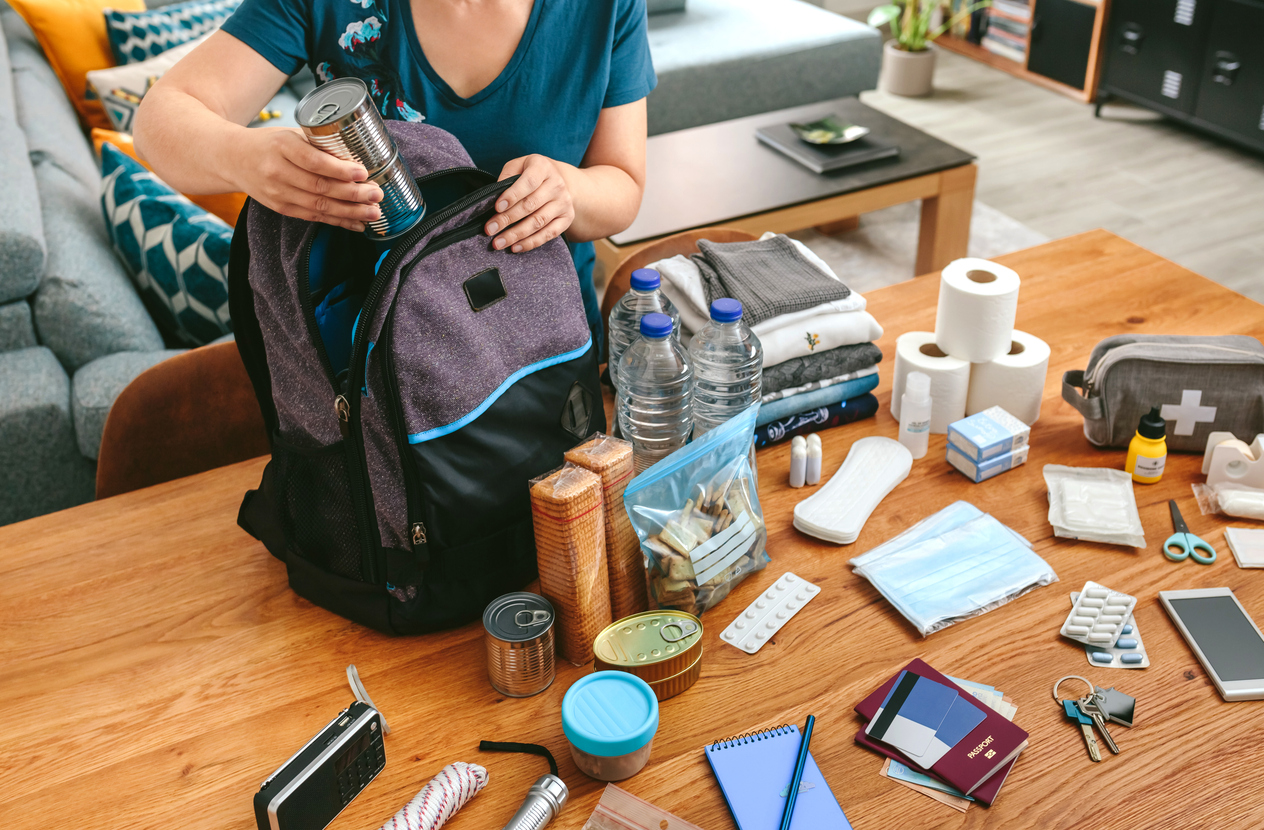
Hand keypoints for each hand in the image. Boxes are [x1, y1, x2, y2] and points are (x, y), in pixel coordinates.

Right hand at [234, 128, 382, 231]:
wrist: (232, 159)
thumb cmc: (269, 143)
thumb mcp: (290, 134)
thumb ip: (318, 144)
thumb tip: (358, 155)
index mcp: (282, 147)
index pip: (314, 161)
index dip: (340, 170)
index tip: (363, 172)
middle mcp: (277, 171)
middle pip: (320, 187)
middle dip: (353, 194)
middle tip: (376, 194)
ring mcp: (278, 193)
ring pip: (319, 206)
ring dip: (350, 212)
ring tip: (373, 212)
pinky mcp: (281, 208)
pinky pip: (313, 217)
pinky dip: (337, 221)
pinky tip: (357, 223)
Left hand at [484, 154, 574, 252]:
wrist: (559, 180)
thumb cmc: (531, 174)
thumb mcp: (518, 166)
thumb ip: (506, 177)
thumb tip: (493, 197)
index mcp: (542, 167)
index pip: (528, 182)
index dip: (512, 196)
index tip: (497, 208)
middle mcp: (557, 184)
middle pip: (531, 205)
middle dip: (507, 219)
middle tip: (490, 230)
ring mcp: (564, 202)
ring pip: (538, 222)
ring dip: (516, 235)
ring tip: (499, 242)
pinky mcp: (567, 218)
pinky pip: (549, 234)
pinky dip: (531, 242)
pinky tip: (516, 247)